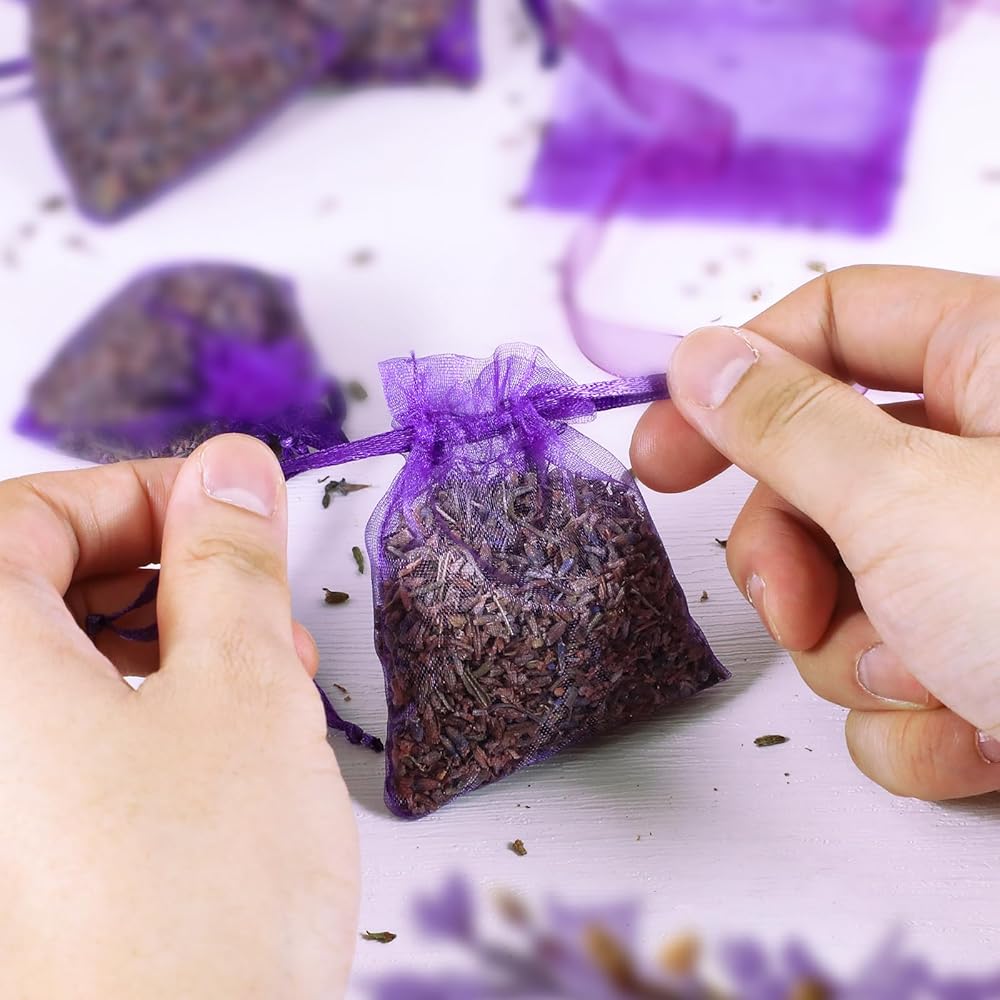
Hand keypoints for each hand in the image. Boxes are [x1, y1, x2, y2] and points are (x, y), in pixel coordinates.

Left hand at [0, 435, 357, 998]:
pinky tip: (223, 740)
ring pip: (61, 664)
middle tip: (257, 595)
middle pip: (40, 585)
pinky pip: (63, 739)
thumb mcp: (243, 688)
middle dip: (166, 574)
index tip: (233, 504)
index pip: (33, 511)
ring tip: (263, 674)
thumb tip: (231, 471)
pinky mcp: (19, 851)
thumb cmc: (193, 909)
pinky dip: (144, 711)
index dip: (147, 494)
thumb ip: (231, 560)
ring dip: (167, 643)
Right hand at [631, 265, 999, 801]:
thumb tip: (699, 358)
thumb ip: (785, 421)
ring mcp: (991, 566)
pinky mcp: (995, 657)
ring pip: (848, 588)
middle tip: (793, 606)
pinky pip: (895, 671)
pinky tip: (974, 737)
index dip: (732, 379)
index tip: (657, 447)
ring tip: (931, 680)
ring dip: (862, 655)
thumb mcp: (906, 499)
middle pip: (822, 473)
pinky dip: (914, 718)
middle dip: (794, 557)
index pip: (831, 323)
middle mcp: (993, 460)